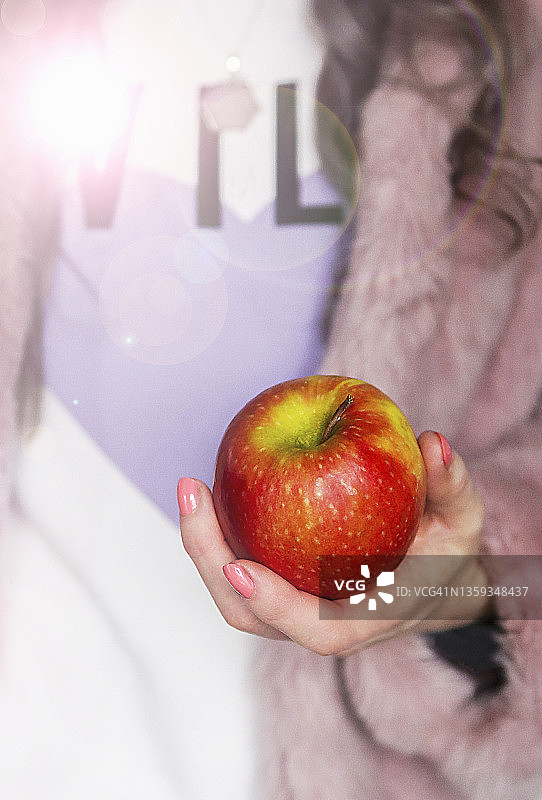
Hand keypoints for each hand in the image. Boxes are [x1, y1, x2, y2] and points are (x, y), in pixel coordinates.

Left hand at [178, 431, 488, 655]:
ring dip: (204, 547)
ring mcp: (295, 609)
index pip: (313, 628)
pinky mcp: (283, 588)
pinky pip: (240, 571)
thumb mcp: (463, 520)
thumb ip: (452, 485)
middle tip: (193, 493)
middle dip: (210, 560)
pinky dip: (219, 537)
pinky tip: (210, 491)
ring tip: (192, 489)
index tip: (239, 566)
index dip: (275, 604)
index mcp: (367, 619)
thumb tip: (434, 442)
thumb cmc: (447, 554)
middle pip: (250, 614)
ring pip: (234, 597)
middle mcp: (321, 623)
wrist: (432, 581)